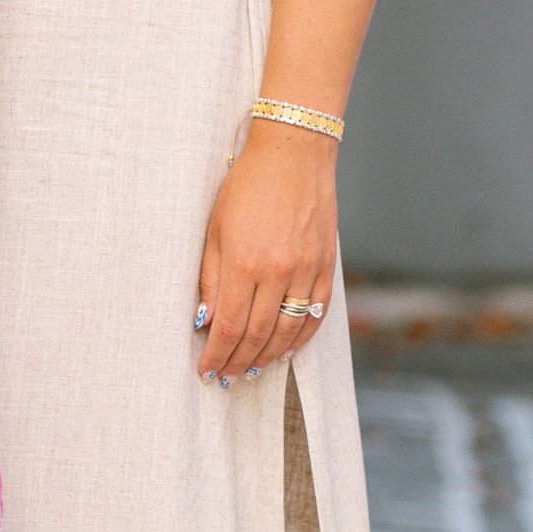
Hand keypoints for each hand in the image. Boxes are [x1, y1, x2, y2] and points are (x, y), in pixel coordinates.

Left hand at [194, 120, 336, 382]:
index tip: (207, 371)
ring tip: (251, 369)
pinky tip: (284, 349)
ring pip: (288, 332)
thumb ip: (210, 277)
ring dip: (268, 357)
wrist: (293, 153)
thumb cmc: (246, 186)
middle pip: (257, 335)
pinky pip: (315, 315)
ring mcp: (306, 270)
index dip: (217, 355)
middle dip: (238, 362)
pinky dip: (299, 339)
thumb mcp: (215, 229)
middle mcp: (278, 272)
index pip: (228, 327)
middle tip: (225, 378)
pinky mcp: (326, 266)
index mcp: (244, 262)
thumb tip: (206, 321)